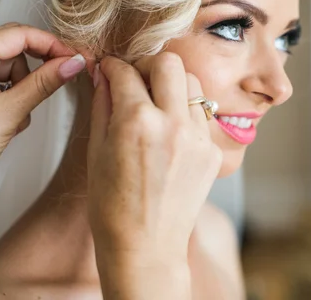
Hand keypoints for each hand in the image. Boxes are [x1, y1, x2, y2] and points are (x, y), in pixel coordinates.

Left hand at [0, 23, 86, 193]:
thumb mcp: (12, 111)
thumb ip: (45, 82)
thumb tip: (70, 63)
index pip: (20, 34)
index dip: (52, 44)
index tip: (74, 57)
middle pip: (16, 47)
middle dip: (36, 68)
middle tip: (60, 78)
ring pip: (12, 65)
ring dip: (23, 87)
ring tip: (16, 114)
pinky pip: (2, 79)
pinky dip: (13, 95)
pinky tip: (8, 117)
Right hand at [87, 53, 221, 261]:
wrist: (145, 246)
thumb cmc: (113, 207)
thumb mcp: (96, 151)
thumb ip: (102, 105)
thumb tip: (104, 76)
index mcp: (136, 123)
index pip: (126, 71)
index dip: (113, 66)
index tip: (110, 69)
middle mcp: (173, 124)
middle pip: (169, 62)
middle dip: (148, 63)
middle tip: (137, 78)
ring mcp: (199, 138)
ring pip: (192, 84)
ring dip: (172, 86)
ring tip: (157, 105)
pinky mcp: (214, 152)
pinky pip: (202, 115)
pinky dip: (186, 114)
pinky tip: (171, 131)